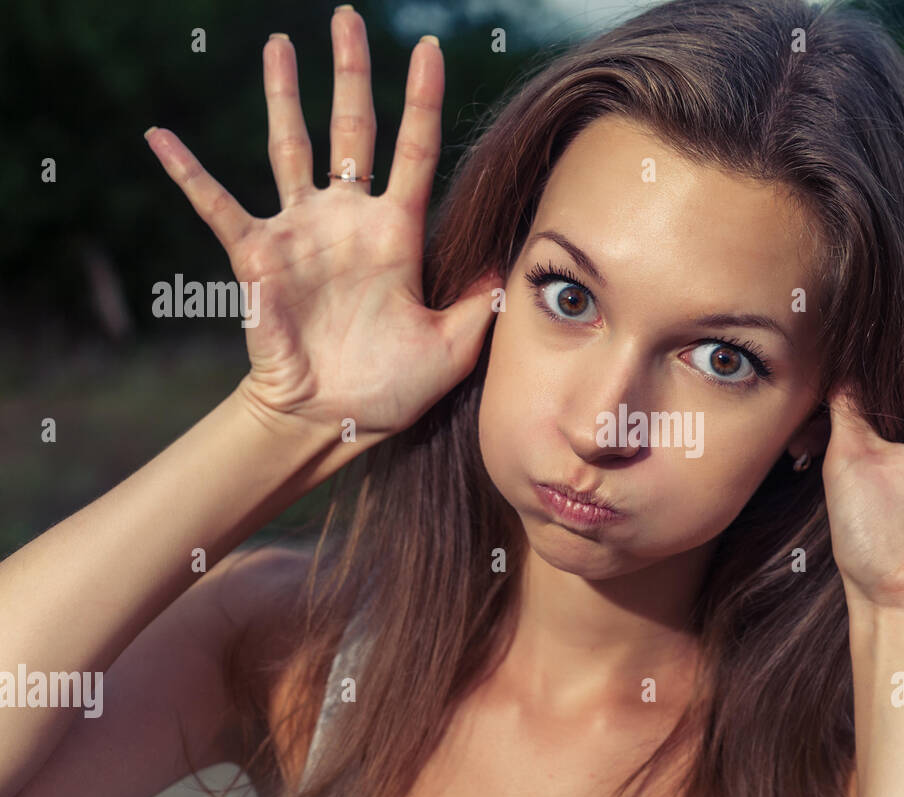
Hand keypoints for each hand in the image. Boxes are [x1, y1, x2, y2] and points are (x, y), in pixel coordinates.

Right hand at [145, 9, 500, 442]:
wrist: (333, 419)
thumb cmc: (393, 387)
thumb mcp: (453, 347)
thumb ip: (479, 302)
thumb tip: (513, 263)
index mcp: (398, 234)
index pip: (414, 151)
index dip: (421, 100)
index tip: (431, 48)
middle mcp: (349, 220)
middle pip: (351, 130)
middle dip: (351, 74)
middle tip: (348, 18)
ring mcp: (301, 232)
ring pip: (290, 148)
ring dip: (284, 97)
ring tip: (279, 45)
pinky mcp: (257, 254)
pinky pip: (216, 204)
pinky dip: (188, 171)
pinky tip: (159, 136)